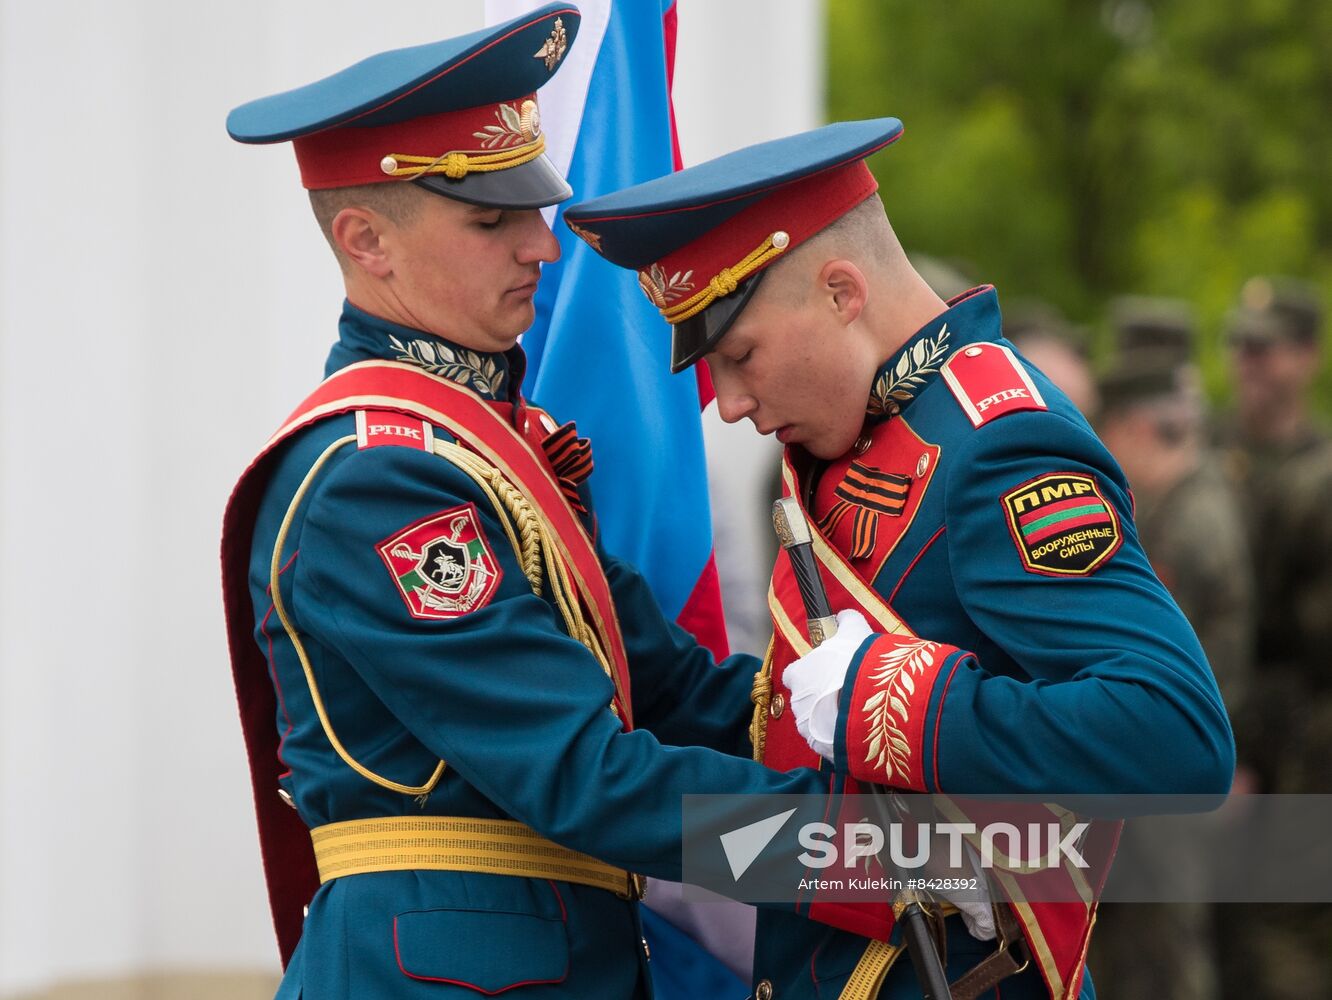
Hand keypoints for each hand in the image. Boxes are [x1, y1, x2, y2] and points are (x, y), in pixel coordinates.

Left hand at [783, 610, 874, 759]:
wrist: (869, 701)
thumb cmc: (856, 662)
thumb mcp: (854, 632)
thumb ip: (846, 620)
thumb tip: (843, 615)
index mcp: (797, 674)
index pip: (793, 673)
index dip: (809, 672)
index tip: (825, 671)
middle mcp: (795, 701)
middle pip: (805, 698)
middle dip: (820, 697)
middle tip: (845, 692)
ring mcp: (806, 727)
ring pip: (814, 722)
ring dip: (828, 718)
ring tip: (853, 712)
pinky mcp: (820, 747)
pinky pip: (826, 741)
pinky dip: (837, 736)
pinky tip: (855, 728)